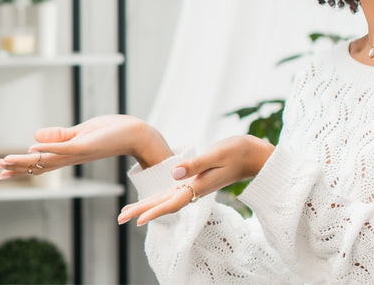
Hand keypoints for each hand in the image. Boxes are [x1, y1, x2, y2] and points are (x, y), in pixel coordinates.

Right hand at [0, 115, 170, 178]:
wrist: (136, 134)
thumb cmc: (111, 132)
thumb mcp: (81, 133)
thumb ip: (59, 136)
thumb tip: (34, 137)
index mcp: (68, 154)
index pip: (39, 163)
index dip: (20, 167)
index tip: (1, 171)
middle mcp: (70, 157)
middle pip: (39, 165)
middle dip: (17, 168)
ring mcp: (77, 152)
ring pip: (46, 159)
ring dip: (25, 160)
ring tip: (6, 161)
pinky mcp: (86, 145)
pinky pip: (63, 148)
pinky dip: (47, 148)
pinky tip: (32, 147)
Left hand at [117, 135, 273, 225]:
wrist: (254, 155)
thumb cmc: (237, 152)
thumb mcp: (216, 155)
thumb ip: (195, 165)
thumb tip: (174, 174)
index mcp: (198, 186)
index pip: (171, 202)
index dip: (153, 211)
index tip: (137, 220)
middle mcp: (195, 190)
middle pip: (163, 205)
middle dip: (141, 211)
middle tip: (119, 218)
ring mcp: (195, 187)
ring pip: (166, 201)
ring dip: (146, 206)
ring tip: (127, 212)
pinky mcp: (196, 181)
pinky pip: (172, 194)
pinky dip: (158, 200)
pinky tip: (150, 202)